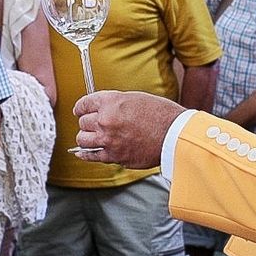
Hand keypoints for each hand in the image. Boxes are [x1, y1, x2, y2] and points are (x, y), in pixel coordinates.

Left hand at [73, 91, 188, 169]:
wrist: (175, 135)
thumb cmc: (161, 115)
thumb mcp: (135, 98)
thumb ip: (115, 104)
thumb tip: (103, 109)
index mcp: (110, 102)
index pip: (84, 104)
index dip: (81, 107)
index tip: (80, 110)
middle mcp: (105, 120)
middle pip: (82, 122)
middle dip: (87, 122)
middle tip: (92, 123)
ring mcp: (108, 140)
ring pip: (83, 139)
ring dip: (86, 137)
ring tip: (91, 137)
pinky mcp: (114, 156)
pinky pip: (91, 156)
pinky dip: (85, 154)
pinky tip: (82, 153)